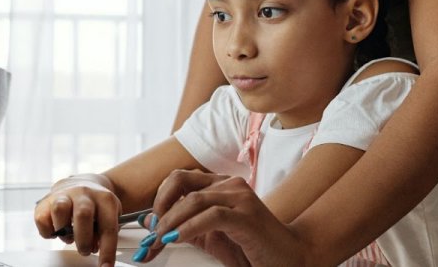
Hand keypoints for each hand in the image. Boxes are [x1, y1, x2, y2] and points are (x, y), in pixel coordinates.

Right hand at [33, 176, 121, 265]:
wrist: (81, 183)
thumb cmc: (95, 205)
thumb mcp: (108, 214)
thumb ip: (104, 232)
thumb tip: (95, 247)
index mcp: (104, 198)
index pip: (107, 227)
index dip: (107, 250)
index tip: (106, 266)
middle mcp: (83, 193)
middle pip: (83, 214)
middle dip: (83, 240)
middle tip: (85, 250)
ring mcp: (64, 195)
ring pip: (59, 210)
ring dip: (64, 231)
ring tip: (69, 236)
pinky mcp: (46, 201)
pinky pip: (42, 219)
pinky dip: (48, 231)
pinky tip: (56, 230)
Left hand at [136, 170, 310, 266]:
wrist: (288, 258)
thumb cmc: (250, 248)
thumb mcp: (209, 237)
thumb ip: (182, 226)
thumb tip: (149, 221)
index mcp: (220, 185)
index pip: (179, 179)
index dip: (159, 199)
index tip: (149, 225)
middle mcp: (230, 184)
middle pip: (180, 181)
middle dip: (160, 207)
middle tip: (153, 233)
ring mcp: (241, 197)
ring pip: (193, 199)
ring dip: (170, 222)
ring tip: (160, 241)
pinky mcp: (247, 216)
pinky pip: (211, 216)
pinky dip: (189, 228)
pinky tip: (178, 239)